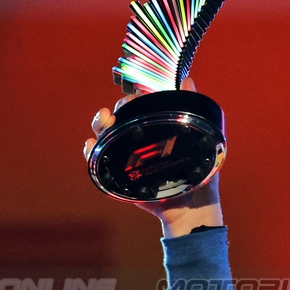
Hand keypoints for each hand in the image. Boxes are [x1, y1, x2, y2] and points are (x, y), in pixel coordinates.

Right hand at [84, 77, 223, 235]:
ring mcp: (127, 158)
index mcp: (155, 131)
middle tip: (120, 109)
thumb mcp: (200, 139)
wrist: (192, 208)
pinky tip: (93, 144)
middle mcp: (139, 142)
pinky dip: (90, 150)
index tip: (135, 94)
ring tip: (105, 121)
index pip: (137, 107)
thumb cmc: (198, 176)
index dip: (131, 98)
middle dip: (115, 108)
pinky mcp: (119, 175)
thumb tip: (188, 80)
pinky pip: (97, 160)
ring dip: (99, 123)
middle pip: (117, 118)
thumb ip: (192, 108)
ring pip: (104, 134)